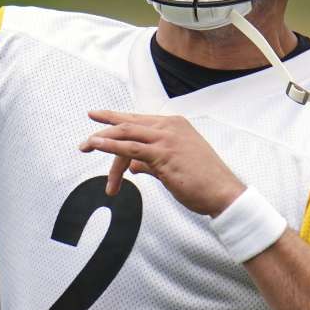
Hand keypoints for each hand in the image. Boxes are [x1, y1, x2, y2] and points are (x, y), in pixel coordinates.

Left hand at [79, 110, 246, 216]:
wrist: (223, 192)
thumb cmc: (204, 182)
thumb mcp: (174, 166)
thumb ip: (151, 162)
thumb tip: (132, 165)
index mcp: (175, 125)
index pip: (139, 120)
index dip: (116, 118)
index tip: (97, 117)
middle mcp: (170, 126)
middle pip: (129, 124)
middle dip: (104, 129)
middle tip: (85, 142)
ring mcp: (167, 138)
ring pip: (126, 133)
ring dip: (102, 140)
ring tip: (85, 146)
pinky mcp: (163, 154)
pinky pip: (129, 148)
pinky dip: (110, 146)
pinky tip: (96, 146)